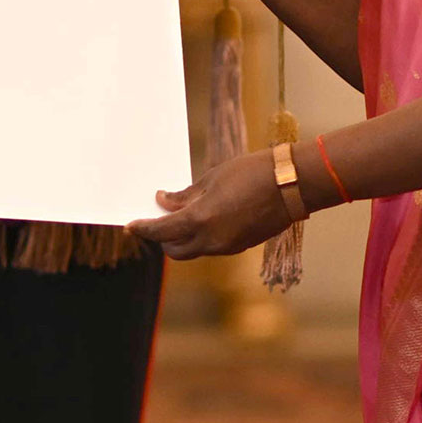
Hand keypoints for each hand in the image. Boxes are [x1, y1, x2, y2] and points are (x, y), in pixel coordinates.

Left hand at [125, 150, 290, 259]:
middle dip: (161, 238)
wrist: (291, 184)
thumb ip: (185, 195)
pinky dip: (200, 237)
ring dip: (181, 238)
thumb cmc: (250, 172)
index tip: (130, 224)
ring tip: (180, 215)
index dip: (143, 228)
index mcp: (201, 220)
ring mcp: (227, 247)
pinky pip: (211, 247)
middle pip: (174, 250)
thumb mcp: (212, 178)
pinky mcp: (240, 247)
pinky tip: (204, 218)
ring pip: (193, 250)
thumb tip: (164, 202)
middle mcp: (212, 240)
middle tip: (157, 218)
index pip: (161, 231)